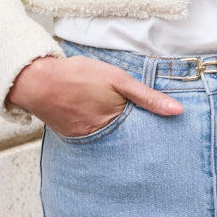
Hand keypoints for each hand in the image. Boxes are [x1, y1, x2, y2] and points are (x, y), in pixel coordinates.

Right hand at [7, 55, 182, 136]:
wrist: (38, 81)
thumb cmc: (79, 75)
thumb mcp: (118, 79)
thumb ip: (147, 96)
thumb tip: (177, 110)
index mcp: (116, 123)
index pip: (143, 135)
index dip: (154, 131)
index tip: (167, 131)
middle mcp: (102, 137)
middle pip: (128, 141)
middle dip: (138, 137)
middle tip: (150, 133)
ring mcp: (86, 139)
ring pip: (111, 140)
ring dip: (119, 133)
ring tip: (127, 127)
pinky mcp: (74, 137)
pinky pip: (94, 138)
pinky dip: (101, 132)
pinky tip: (103, 121)